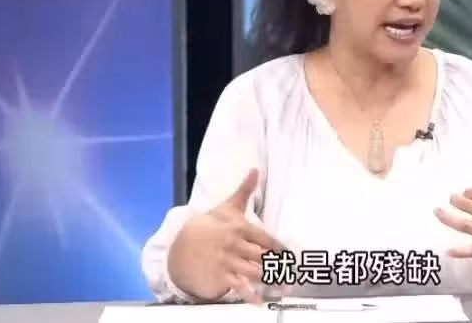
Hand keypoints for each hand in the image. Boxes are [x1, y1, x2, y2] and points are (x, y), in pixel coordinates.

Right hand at [176, 169, 285, 302]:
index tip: (291, 256)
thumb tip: (256, 170)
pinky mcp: (220, 277)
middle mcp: (235, 245)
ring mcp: (228, 262)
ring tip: (285, 287)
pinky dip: (250, 295)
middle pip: (264, 257)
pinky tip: (260, 301)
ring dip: (271, 281)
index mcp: (239, 227)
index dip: (280, 249)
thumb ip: (244, 191)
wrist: (179, 250)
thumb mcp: (225, 208)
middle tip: (293, 274)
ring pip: (255, 272)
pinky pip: (239, 287)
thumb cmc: (206, 228)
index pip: (266, 239)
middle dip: (279, 266)